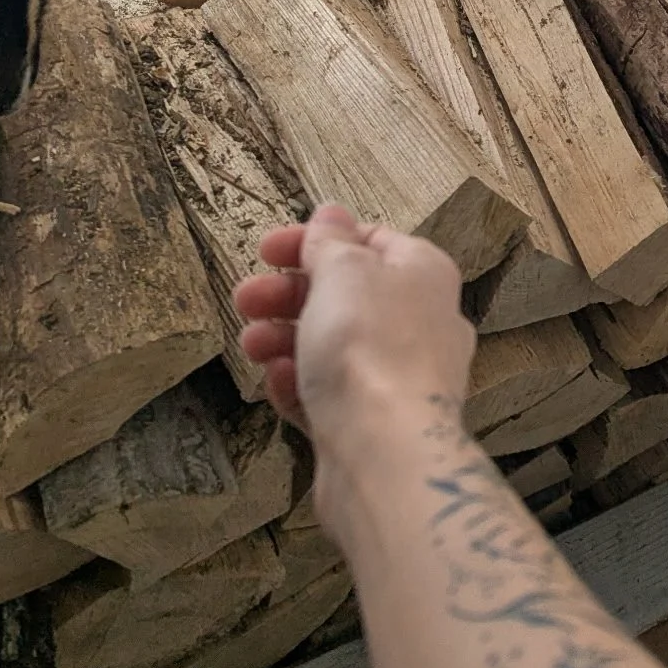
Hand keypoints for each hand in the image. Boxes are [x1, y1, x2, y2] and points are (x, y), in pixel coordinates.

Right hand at [233, 204, 475, 444]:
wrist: (385, 454)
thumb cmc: (367, 346)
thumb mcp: (341, 272)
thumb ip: (330, 242)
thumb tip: (331, 213)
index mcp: (422, 274)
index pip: (369, 241)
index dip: (315, 240)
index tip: (265, 250)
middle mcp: (421, 322)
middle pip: (346, 296)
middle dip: (288, 295)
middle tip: (244, 300)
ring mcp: (402, 378)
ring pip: (335, 347)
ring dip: (286, 340)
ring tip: (251, 346)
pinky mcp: (378, 425)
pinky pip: (334, 395)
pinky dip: (303, 386)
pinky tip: (279, 385)